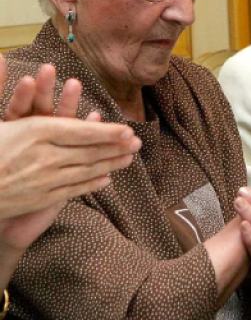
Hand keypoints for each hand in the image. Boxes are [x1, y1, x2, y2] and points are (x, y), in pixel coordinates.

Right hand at [0, 55, 138, 250]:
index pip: (79, 131)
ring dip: (108, 165)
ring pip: (83, 172)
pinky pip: (70, 190)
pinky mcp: (37, 199)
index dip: (106, 132)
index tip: (127, 130)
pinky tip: (105, 180)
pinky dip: (89, 184)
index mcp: (34, 132)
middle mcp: (44, 156)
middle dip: (115, 148)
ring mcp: (42, 180)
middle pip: (87, 152)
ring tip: (128, 159)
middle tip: (138, 144)